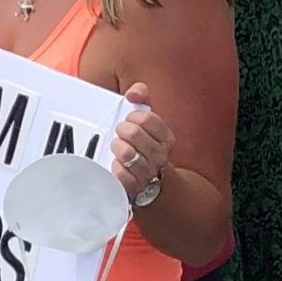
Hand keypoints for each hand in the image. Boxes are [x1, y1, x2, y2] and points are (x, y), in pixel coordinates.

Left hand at [110, 84, 174, 202]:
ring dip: (117, 147)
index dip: (132, 116)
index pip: (146, 118)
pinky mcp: (135, 187)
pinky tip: (117, 164)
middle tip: (121, 133)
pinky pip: (121, 174)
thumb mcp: (145, 120)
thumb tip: (133, 93)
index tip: (130, 120)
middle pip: (133, 133)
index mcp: (166, 138)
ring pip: (126, 153)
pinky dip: (115, 167)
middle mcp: (161, 156)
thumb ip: (141, 99)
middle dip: (122, 130)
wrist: (147, 178)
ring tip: (118, 147)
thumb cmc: (142, 144)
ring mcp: (148, 173)